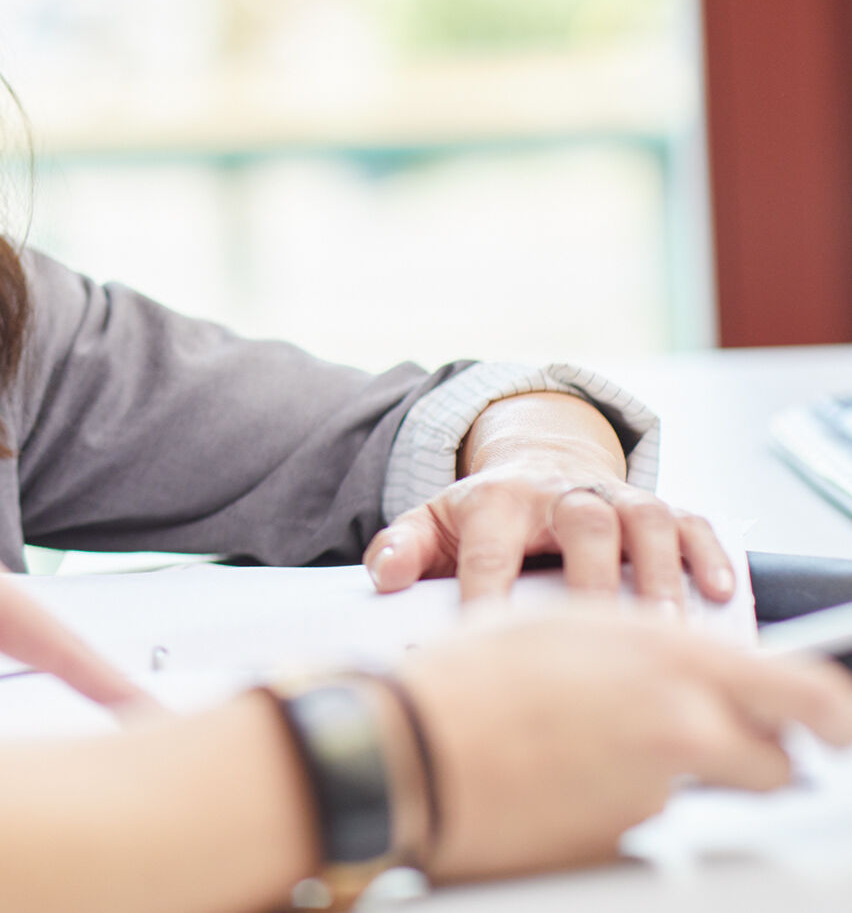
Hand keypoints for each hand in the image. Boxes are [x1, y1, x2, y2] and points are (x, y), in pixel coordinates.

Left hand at [366, 391, 732, 604]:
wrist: (535, 464)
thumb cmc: (484, 513)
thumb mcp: (432, 521)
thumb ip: (400, 547)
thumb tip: (384, 577)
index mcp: (497, 500)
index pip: (491, 547)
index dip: (488, 592)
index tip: (489, 640)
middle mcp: (560, 494)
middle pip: (584, 521)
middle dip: (593, 576)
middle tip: (601, 634)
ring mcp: (615, 497)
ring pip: (647, 520)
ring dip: (661, 571)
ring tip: (668, 628)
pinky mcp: (659, 506)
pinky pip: (694, 521)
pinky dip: (711, 553)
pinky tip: (722, 592)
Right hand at [400, 609, 851, 880]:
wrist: (404, 747)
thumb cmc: (465, 678)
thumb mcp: (564, 629)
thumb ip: (644, 649)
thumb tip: (686, 670)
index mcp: (672, 656)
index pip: (802, 694)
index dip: (829, 715)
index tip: (834, 726)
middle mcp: (681, 723)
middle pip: (776, 763)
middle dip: (761, 761)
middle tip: (728, 751)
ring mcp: (656, 790)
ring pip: (703, 791)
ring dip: (668, 777)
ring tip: (585, 751)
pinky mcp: (624, 840)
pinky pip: (644, 822)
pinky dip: (616, 806)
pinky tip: (561, 781)